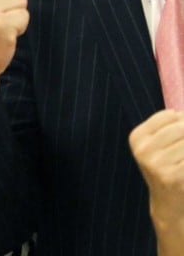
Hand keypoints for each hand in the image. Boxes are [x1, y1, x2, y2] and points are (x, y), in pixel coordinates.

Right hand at [130, 110, 183, 227]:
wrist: (169, 203)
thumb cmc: (168, 168)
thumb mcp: (158, 145)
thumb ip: (171, 126)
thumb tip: (182, 114)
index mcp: (137, 137)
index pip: (170, 115)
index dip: (183, 120)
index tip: (183, 136)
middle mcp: (143, 150)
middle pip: (182, 127)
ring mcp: (157, 164)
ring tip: (183, 159)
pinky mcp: (172, 177)